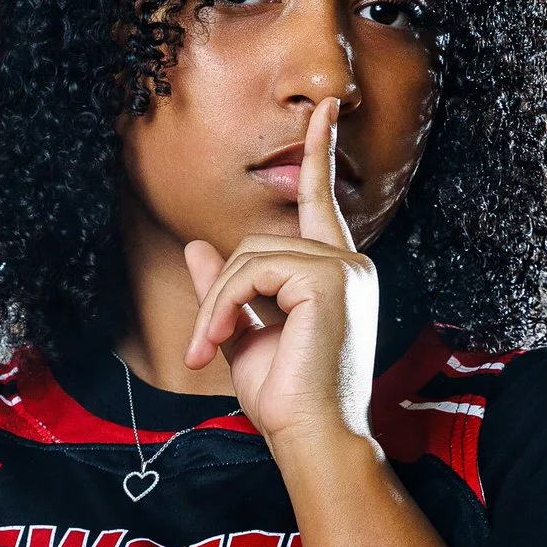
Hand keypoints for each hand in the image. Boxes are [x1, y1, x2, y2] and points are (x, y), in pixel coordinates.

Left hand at [182, 97, 380, 456]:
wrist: (311, 438)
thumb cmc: (287, 399)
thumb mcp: (245, 335)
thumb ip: (226, 289)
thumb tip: (197, 248)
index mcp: (336, 272)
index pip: (322, 202)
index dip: (319, 153)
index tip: (323, 108)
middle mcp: (349, 263)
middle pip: (256, 242)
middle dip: (220, 293)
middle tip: (203, 346)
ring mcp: (343, 268)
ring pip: (248, 256)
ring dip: (217, 305)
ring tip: (210, 349)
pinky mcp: (327, 278)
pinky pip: (251, 271)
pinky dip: (225, 305)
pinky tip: (224, 340)